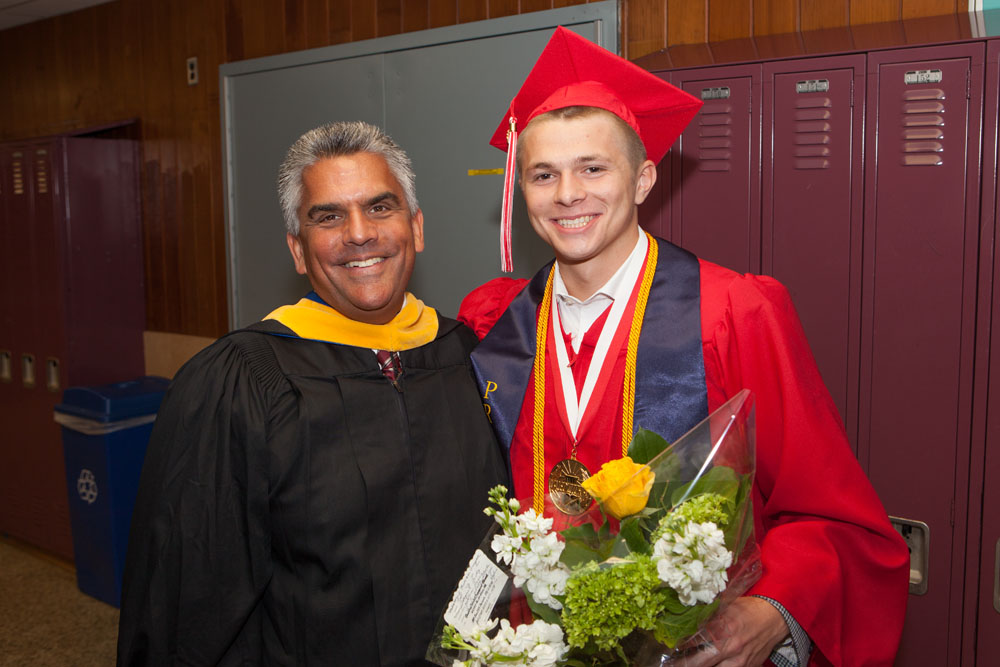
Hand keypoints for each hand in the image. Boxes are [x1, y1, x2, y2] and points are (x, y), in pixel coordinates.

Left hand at [674, 597, 790, 666]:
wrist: (774, 618)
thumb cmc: (748, 610)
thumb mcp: (725, 607)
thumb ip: (707, 616)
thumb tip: (684, 618)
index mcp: (723, 629)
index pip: (693, 643)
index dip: (679, 648)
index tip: (668, 649)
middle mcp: (731, 648)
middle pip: (700, 663)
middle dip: (684, 664)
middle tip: (671, 664)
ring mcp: (740, 662)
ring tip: (688, 664)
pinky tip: (709, 664)